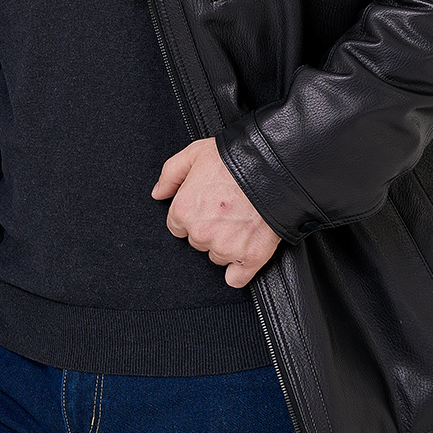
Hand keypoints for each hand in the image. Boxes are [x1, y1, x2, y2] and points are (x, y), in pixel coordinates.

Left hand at [151, 137, 281, 287]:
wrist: (273, 168)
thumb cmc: (235, 159)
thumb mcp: (195, 154)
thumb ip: (171, 174)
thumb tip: (158, 192)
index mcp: (184, 211)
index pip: (178, 227)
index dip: (193, 216)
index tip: (207, 207)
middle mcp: (200, 233)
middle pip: (198, 242)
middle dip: (210, 229)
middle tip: (228, 210)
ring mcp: (224, 248)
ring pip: (217, 256)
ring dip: (226, 245)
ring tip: (242, 222)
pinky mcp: (248, 258)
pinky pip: (236, 279)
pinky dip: (240, 270)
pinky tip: (245, 253)